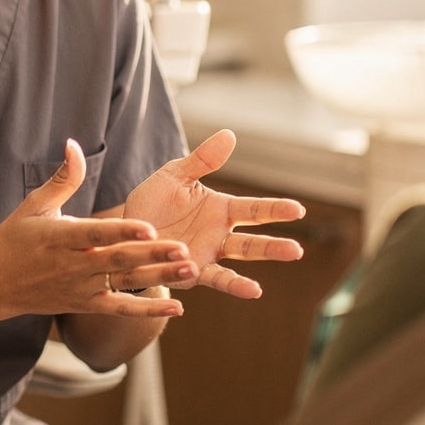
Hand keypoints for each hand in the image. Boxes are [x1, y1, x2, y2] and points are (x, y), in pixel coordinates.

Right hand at [0, 140, 196, 320]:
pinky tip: (176, 307)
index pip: (95, 234)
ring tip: (191, 271)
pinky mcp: (85, 305)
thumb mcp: (34, 206)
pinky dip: (148, 310)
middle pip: (117, 260)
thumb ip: (63, 178)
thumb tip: (73, 144)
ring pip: (125, 283)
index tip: (150, 228)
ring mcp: (80, 287)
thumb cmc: (13, 239)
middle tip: (184, 249)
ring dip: (160, 278)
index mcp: (59, 237)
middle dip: (152, 255)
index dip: (123, 231)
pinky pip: (120, 309)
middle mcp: (72, 265)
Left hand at [122, 130, 305, 297]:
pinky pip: (214, 278)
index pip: (254, 209)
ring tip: (270, 279)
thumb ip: (202, 160)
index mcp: (220, 209)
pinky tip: (252, 290)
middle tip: (296, 251)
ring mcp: (208, 254)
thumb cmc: (153, 202)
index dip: (275, 209)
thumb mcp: (174, 175)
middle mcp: (220, 234)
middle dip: (273, 246)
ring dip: (256, 267)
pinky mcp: (191, 272)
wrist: (127, 230)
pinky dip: (231, 285)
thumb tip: (229, 134)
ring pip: (238, 260)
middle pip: (252, 241)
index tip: (298, 210)